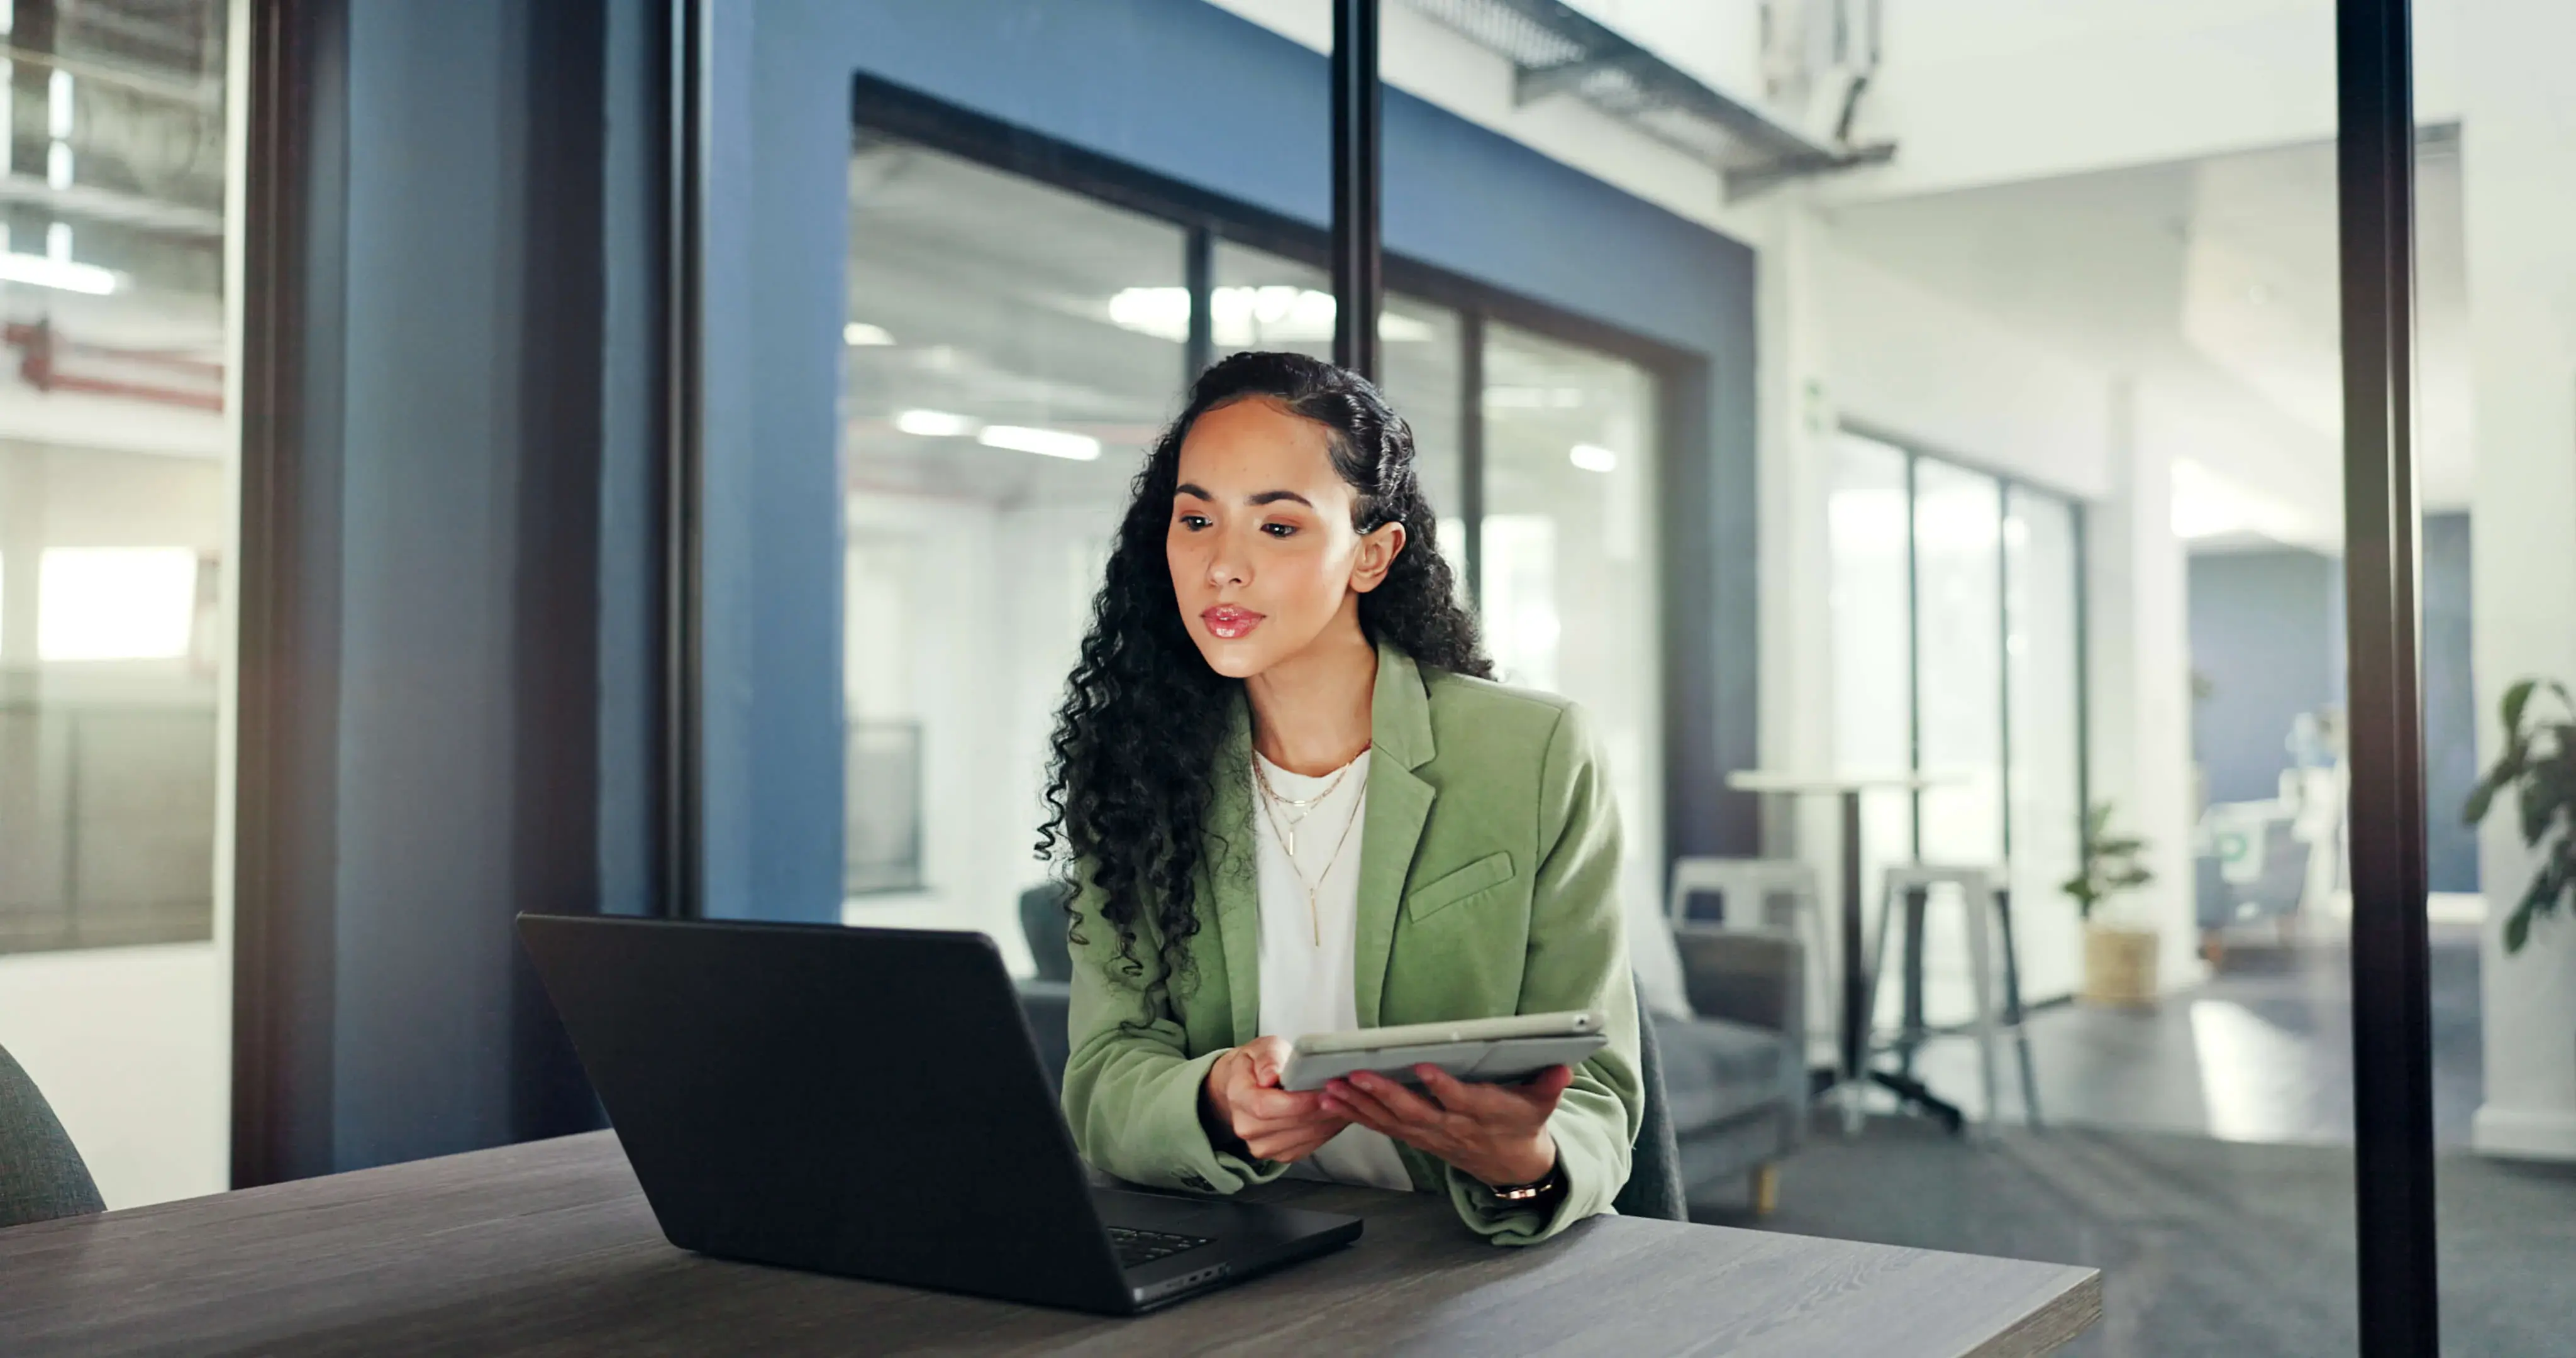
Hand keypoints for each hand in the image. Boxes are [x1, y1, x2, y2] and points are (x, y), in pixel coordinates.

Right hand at [1201, 1035, 1350, 1163]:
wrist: (1248, 1085)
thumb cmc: (1258, 1063)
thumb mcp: (1262, 1048)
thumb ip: (1268, 1058)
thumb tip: (1270, 1076)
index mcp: (1237, 1096)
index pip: (1266, 1106)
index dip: (1299, 1102)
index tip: (1323, 1090)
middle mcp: (1245, 1127)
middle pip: (1290, 1124)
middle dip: (1321, 1109)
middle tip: (1345, 1093)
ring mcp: (1261, 1145)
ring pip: (1304, 1137)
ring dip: (1328, 1121)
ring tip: (1345, 1101)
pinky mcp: (1280, 1155)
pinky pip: (1309, 1146)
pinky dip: (1327, 1130)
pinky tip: (1336, 1114)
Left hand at [1320, 1063, 1571, 1187]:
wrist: (1513, 1167)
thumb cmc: (1524, 1124)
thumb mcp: (1543, 1104)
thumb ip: (1550, 1084)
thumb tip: (1565, 1068)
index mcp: (1481, 1114)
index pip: (1459, 1100)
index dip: (1442, 1087)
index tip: (1424, 1068)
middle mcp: (1451, 1127)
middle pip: (1413, 1112)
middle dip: (1382, 1094)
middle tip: (1355, 1075)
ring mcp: (1430, 1136)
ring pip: (1390, 1121)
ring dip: (1358, 1105)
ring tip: (1329, 1089)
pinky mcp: (1416, 1138)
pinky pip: (1381, 1127)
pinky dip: (1355, 1115)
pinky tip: (1329, 1101)